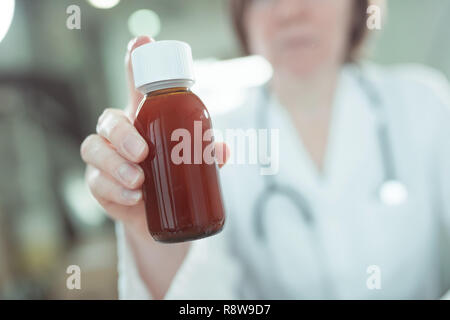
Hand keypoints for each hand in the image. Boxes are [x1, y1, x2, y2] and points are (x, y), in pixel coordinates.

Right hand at [80, 36, 228, 237]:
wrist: (158, 215)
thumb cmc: (173, 178)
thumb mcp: (192, 163)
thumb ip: (206, 153)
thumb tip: (221, 149)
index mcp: (144, 120)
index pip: (135, 86)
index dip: (135, 62)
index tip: (142, 43)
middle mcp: (120, 135)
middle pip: (108, 119)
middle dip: (122, 134)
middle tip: (143, 152)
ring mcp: (106, 159)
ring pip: (93, 148)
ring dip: (115, 165)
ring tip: (139, 181)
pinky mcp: (99, 184)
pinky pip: (95, 182)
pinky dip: (114, 189)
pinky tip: (133, 197)